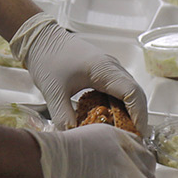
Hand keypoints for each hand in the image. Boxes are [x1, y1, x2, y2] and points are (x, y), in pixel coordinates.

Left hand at [13, 13, 149, 131]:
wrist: (39, 38)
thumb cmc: (47, 59)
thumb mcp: (53, 92)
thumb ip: (64, 117)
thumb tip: (73, 139)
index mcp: (104, 69)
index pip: (132, 93)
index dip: (138, 115)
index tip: (136, 135)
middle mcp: (112, 67)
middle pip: (136, 94)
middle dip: (137, 117)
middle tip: (132, 139)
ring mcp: (109, 68)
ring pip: (129, 92)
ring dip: (129, 112)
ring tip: (123, 132)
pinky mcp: (104, 71)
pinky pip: (119, 90)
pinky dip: (120, 105)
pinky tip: (111, 119)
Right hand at [30, 122, 158, 177]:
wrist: (49, 163)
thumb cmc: (50, 158)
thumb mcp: (75, 145)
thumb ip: (89, 153)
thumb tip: (86, 168)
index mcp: (111, 133)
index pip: (134, 145)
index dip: (130, 162)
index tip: (122, 173)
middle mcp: (126, 144)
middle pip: (147, 161)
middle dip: (139, 176)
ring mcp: (132, 163)